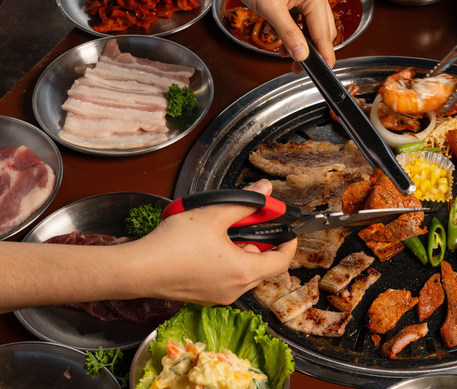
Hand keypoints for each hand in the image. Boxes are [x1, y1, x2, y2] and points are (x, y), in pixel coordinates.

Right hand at [135, 179, 296, 305]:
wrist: (136, 270)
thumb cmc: (172, 246)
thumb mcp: (213, 215)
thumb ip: (244, 202)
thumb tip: (265, 190)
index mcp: (243, 273)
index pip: (282, 262)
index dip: (289, 244)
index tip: (287, 230)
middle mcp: (234, 290)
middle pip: (262, 267)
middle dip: (260, 243)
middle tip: (247, 224)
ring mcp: (217, 297)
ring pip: (243, 273)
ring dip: (241, 252)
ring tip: (223, 232)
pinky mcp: (202, 296)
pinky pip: (225, 279)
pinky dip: (226, 262)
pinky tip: (207, 246)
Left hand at [225, 0, 336, 69]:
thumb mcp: (270, 8)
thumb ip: (288, 34)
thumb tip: (302, 55)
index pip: (324, 31)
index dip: (324, 53)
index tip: (324, 70)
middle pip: (321, 32)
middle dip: (309, 50)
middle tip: (296, 66)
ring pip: (311, 28)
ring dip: (298, 42)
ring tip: (282, 52)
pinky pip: (302, 21)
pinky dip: (292, 32)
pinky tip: (279, 36)